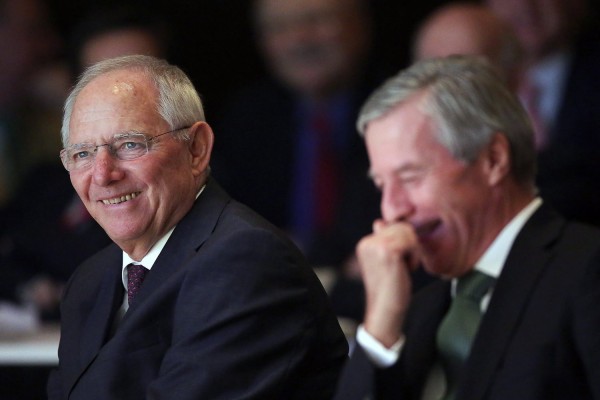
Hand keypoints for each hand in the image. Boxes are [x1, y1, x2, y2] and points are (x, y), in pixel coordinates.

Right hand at [357, 219, 419, 346]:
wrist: (386, 310)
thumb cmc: (389, 288)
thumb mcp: (384, 261)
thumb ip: (382, 241)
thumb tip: (379, 222)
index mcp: (365, 243)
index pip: (393, 226)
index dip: (403, 243)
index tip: (398, 263)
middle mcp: (367, 242)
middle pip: (401, 227)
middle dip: (409, 245)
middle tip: (403, 266)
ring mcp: (377, 246)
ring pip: (408, 232)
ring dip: (413, 251)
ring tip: (404, 268)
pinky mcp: (388, 251)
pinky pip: (411, 242)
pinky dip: (414, 257)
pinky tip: (407, 270)